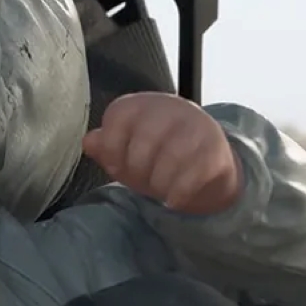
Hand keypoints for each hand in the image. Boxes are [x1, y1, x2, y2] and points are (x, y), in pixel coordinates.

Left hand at [83, 92, 241, 213]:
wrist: (206, 155)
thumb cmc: (155, 151)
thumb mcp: (125, 149)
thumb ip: (105, 146)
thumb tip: (90, 142)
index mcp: (138, 105)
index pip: (116, 121)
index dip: (112, 152)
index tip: (117, 166)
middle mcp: (167, 108)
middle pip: (143, 146)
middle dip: (137, 172)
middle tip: (142, 181)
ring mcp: (194, 125)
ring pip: (170, 159)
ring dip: (159, 184)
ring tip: (159, 191)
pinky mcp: (215, 149)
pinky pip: (194, 174)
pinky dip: (179, 194)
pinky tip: (173, 200)